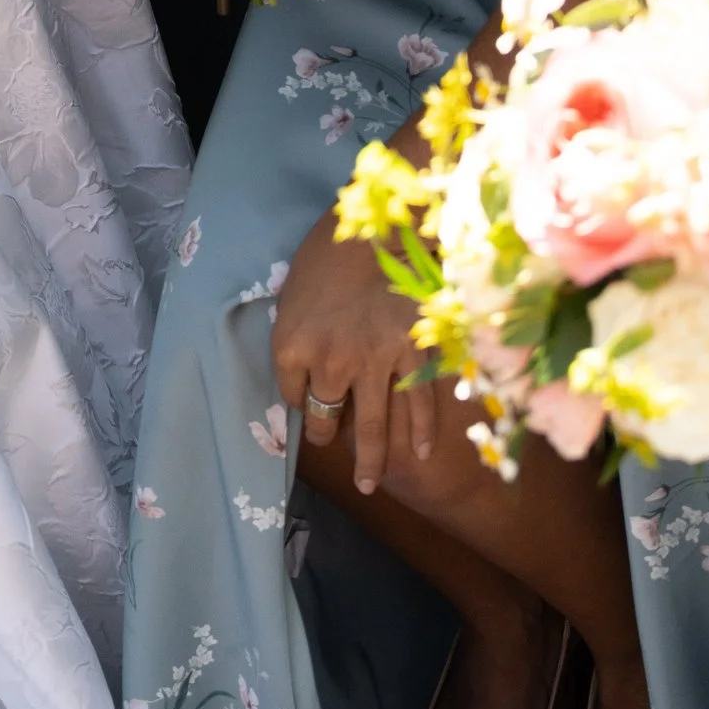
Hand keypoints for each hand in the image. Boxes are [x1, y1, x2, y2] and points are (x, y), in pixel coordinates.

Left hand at [271, 200, 440, 494]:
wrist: (379, 225)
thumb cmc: (328, 250)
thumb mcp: (294, 293)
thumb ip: (298, 335)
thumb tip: (305, 367)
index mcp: (291, 345)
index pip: (291, 393)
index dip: (300, 398)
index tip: (308, 400)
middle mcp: (329, 364)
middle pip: (325, 418)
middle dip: (330, 439)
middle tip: (341, 459)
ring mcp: (373, 365)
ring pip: (371, 426)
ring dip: (371, 459)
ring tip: (371, 483)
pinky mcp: (412, 357)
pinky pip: (415, 405)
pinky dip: (418, 432)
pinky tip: (417, 454)